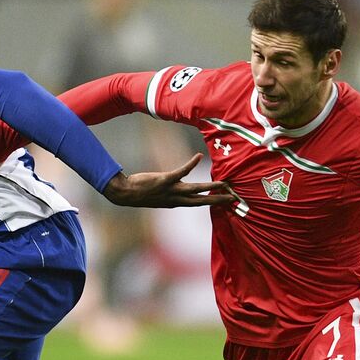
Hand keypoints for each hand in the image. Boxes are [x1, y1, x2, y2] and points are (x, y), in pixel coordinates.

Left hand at [101, 153, 233, 207]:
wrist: (126, 194)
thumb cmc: (142, 193)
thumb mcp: (160, 196)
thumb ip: (173, 194)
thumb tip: (182, 191)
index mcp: (176, 202)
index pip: (198, 203)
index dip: (213, 203)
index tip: (226, 202)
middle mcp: (176, 199)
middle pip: (202, 200)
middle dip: (218, 199)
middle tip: (233, 197)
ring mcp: (171, 190)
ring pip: (196, 189)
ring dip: (211, 186)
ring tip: (224, 183)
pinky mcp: (165, 180)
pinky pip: (181, 171)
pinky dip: (191, 164)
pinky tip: (199, 156)